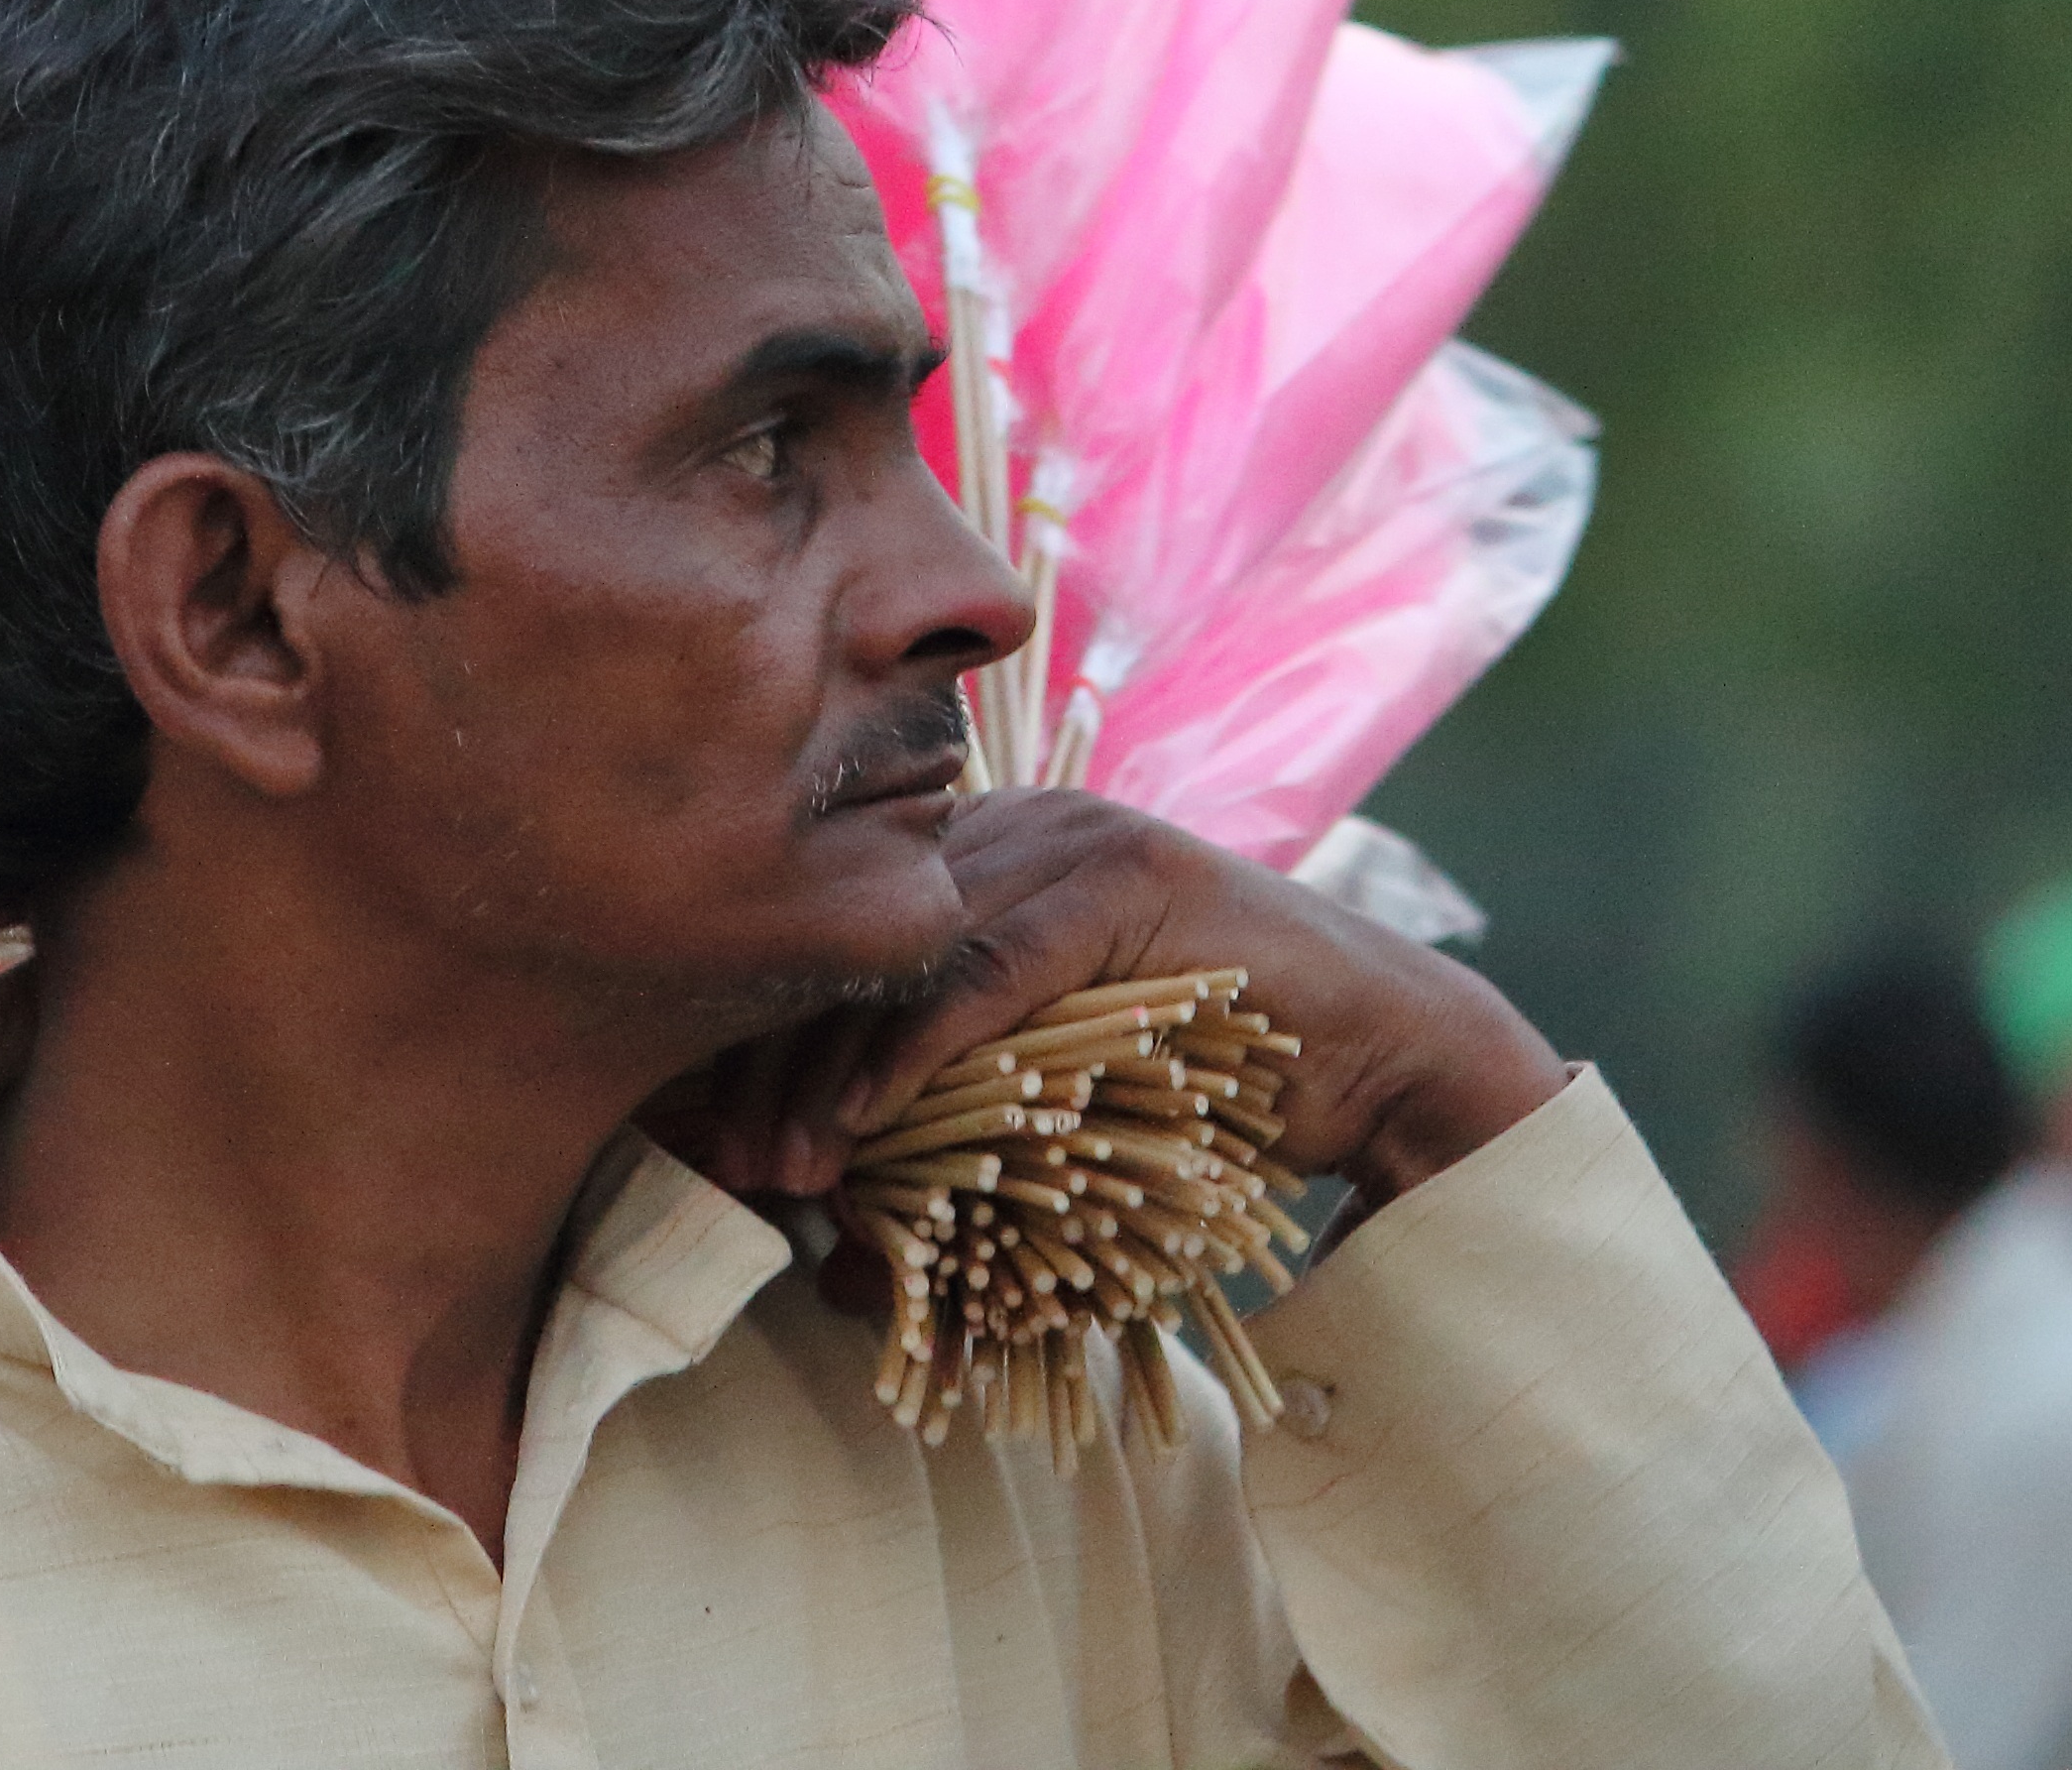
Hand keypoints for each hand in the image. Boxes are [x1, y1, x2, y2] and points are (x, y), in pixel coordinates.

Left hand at [682, 790, 1567, 1212]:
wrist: (1379, 1056)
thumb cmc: (1210, 1092)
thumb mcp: (1050, 1116)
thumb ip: (944, 1143)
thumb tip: (820, 1249)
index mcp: (982, 850)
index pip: (833, 930)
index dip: (753, 1029)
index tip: (692, 1132)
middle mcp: (1018, 822)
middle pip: (849, 933)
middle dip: (768, 1056)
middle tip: (719, 1164)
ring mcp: (1075, 837)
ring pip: (905, 952)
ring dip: (828, 1069)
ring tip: (778, 1167)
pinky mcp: (1130, 880)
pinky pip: (987, 969)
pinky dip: (914, 1052)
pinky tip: (859, 1124)